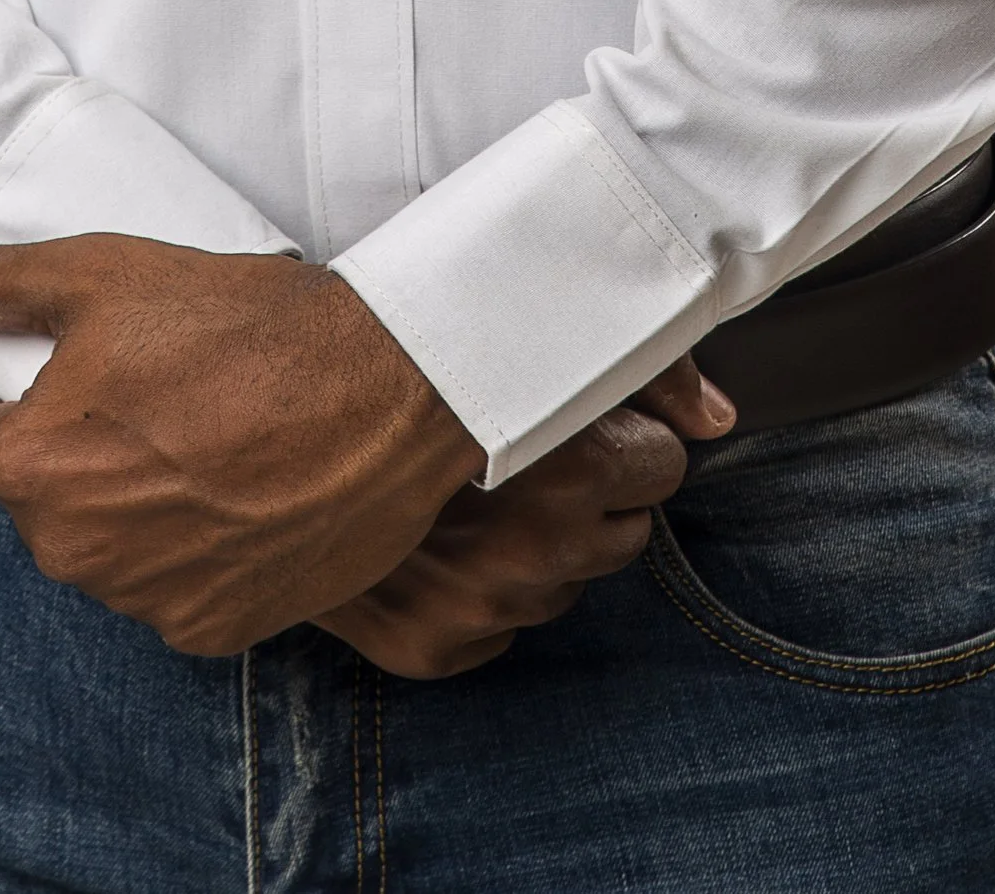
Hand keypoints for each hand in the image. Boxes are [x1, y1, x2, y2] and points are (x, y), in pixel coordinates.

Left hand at [0, 230, 478, 652]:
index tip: (117, 372)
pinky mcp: (217, 630)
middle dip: (95, 459)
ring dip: (147, 510)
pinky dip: (203, 554)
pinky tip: (248, 493)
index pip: (1, 443)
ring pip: (117, 551)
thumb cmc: (240, 322)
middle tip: (174, 399)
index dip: (55, 401)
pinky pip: (180, 591)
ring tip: (220, 440)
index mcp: (33, 470)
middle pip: (55, 504)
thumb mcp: (101, 273)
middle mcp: (77, 555)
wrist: (382, 385)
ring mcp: (149, 601)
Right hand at [310, 356, 736, 677]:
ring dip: (540, 544)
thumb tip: (719, 417)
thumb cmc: (402, 373)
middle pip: (624, 532)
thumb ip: (646, 371)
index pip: (662, 467)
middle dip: (591, 495)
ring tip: (478, 493)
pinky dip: (485, 592)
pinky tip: (445, 541)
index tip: (588, 427)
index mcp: (568, 469)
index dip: (626, 439)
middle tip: (526, 456)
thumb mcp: (529, 344)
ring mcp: (487, 609)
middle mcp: (536, 550)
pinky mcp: (439, 650)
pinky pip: (502, 629)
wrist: (275, 436)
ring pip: (565, 583)